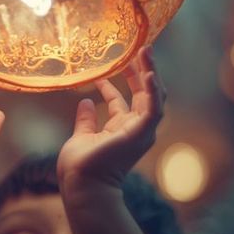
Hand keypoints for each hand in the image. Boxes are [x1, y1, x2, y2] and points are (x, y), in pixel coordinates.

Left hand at [58, 46, 165, 191]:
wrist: (81, 184)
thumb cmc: (80, 167)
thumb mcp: (81, 136)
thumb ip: (86, 120)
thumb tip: (85, 101)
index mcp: (120, 130)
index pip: (125, 100)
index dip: (122, 81)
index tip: (116, 63)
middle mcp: (134, 129)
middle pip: (144, 94)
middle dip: (142, 71)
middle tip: (140, 48)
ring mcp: (140, 131)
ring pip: (153, 96)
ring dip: (151, 73)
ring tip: (145, 51)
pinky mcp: (141, 133)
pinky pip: (153, 108)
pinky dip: (152, 90)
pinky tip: (147, 72)